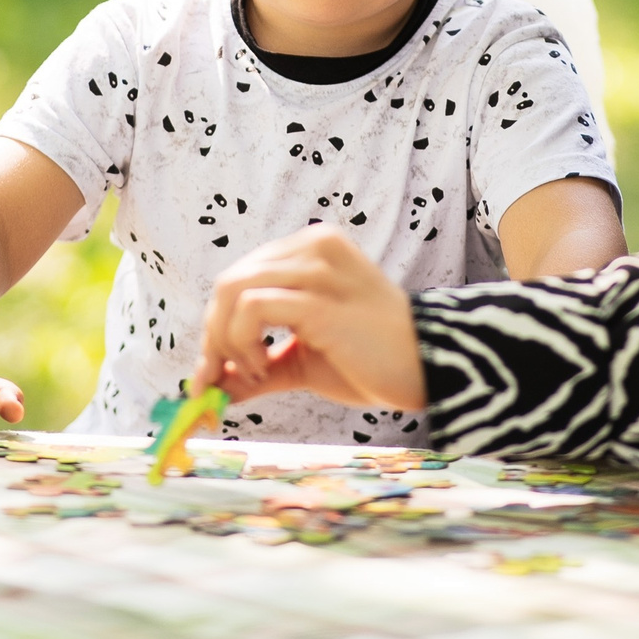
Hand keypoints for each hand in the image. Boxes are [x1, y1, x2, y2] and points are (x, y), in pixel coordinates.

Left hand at [189, 229, 427, 409]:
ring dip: (227, 342)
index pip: (240, 278)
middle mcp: (312, 247)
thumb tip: (210, 391)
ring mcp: (316, 267)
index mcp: (310, 250)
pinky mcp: (319, 298)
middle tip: (222, 380)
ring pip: (232, 290)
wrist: (428, 367)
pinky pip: (251, 308)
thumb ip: (258, 369)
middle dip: (213, 338)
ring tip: (256, 374)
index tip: (210, 373)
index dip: (215, 326)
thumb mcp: (304, 361)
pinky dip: (242, 343)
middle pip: (228, 283)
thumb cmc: (371, 360)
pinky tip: (264, 369)